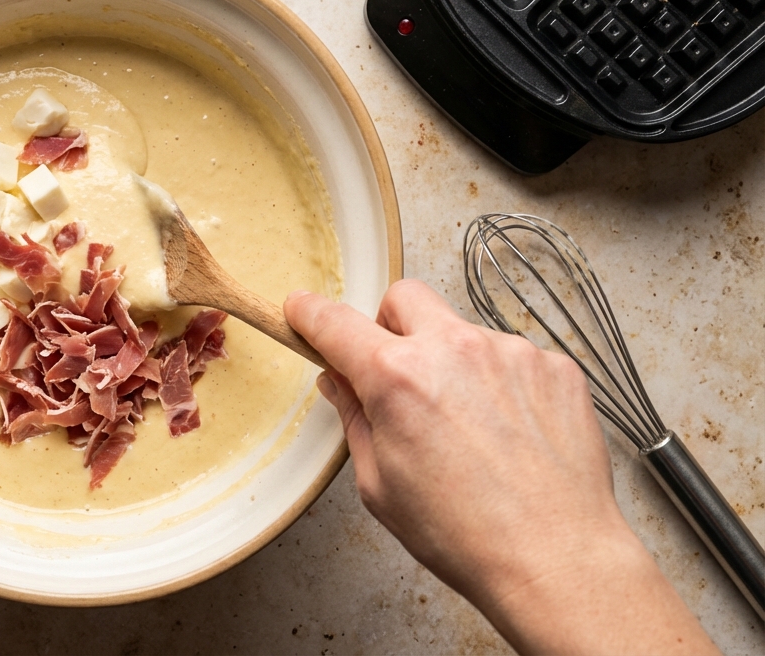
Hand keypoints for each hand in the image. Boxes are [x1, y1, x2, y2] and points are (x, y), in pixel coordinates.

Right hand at [286, 280, 715, 654]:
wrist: (555, 559)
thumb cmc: (465, 535)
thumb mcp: (380, 485)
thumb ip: (356, 420)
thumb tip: (341, 384)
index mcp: (398, 379)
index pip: (336, 323)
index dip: (310, 313)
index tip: (302, 309)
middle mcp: (454, 349)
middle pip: (404, 299)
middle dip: (389, 326)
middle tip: (395, 372)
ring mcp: (511, 352)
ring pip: (462, 332)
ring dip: (452, 362)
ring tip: (469, 428)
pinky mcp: (555, 367)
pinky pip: (512, 357)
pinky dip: (500, 384)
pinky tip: (509, 434)